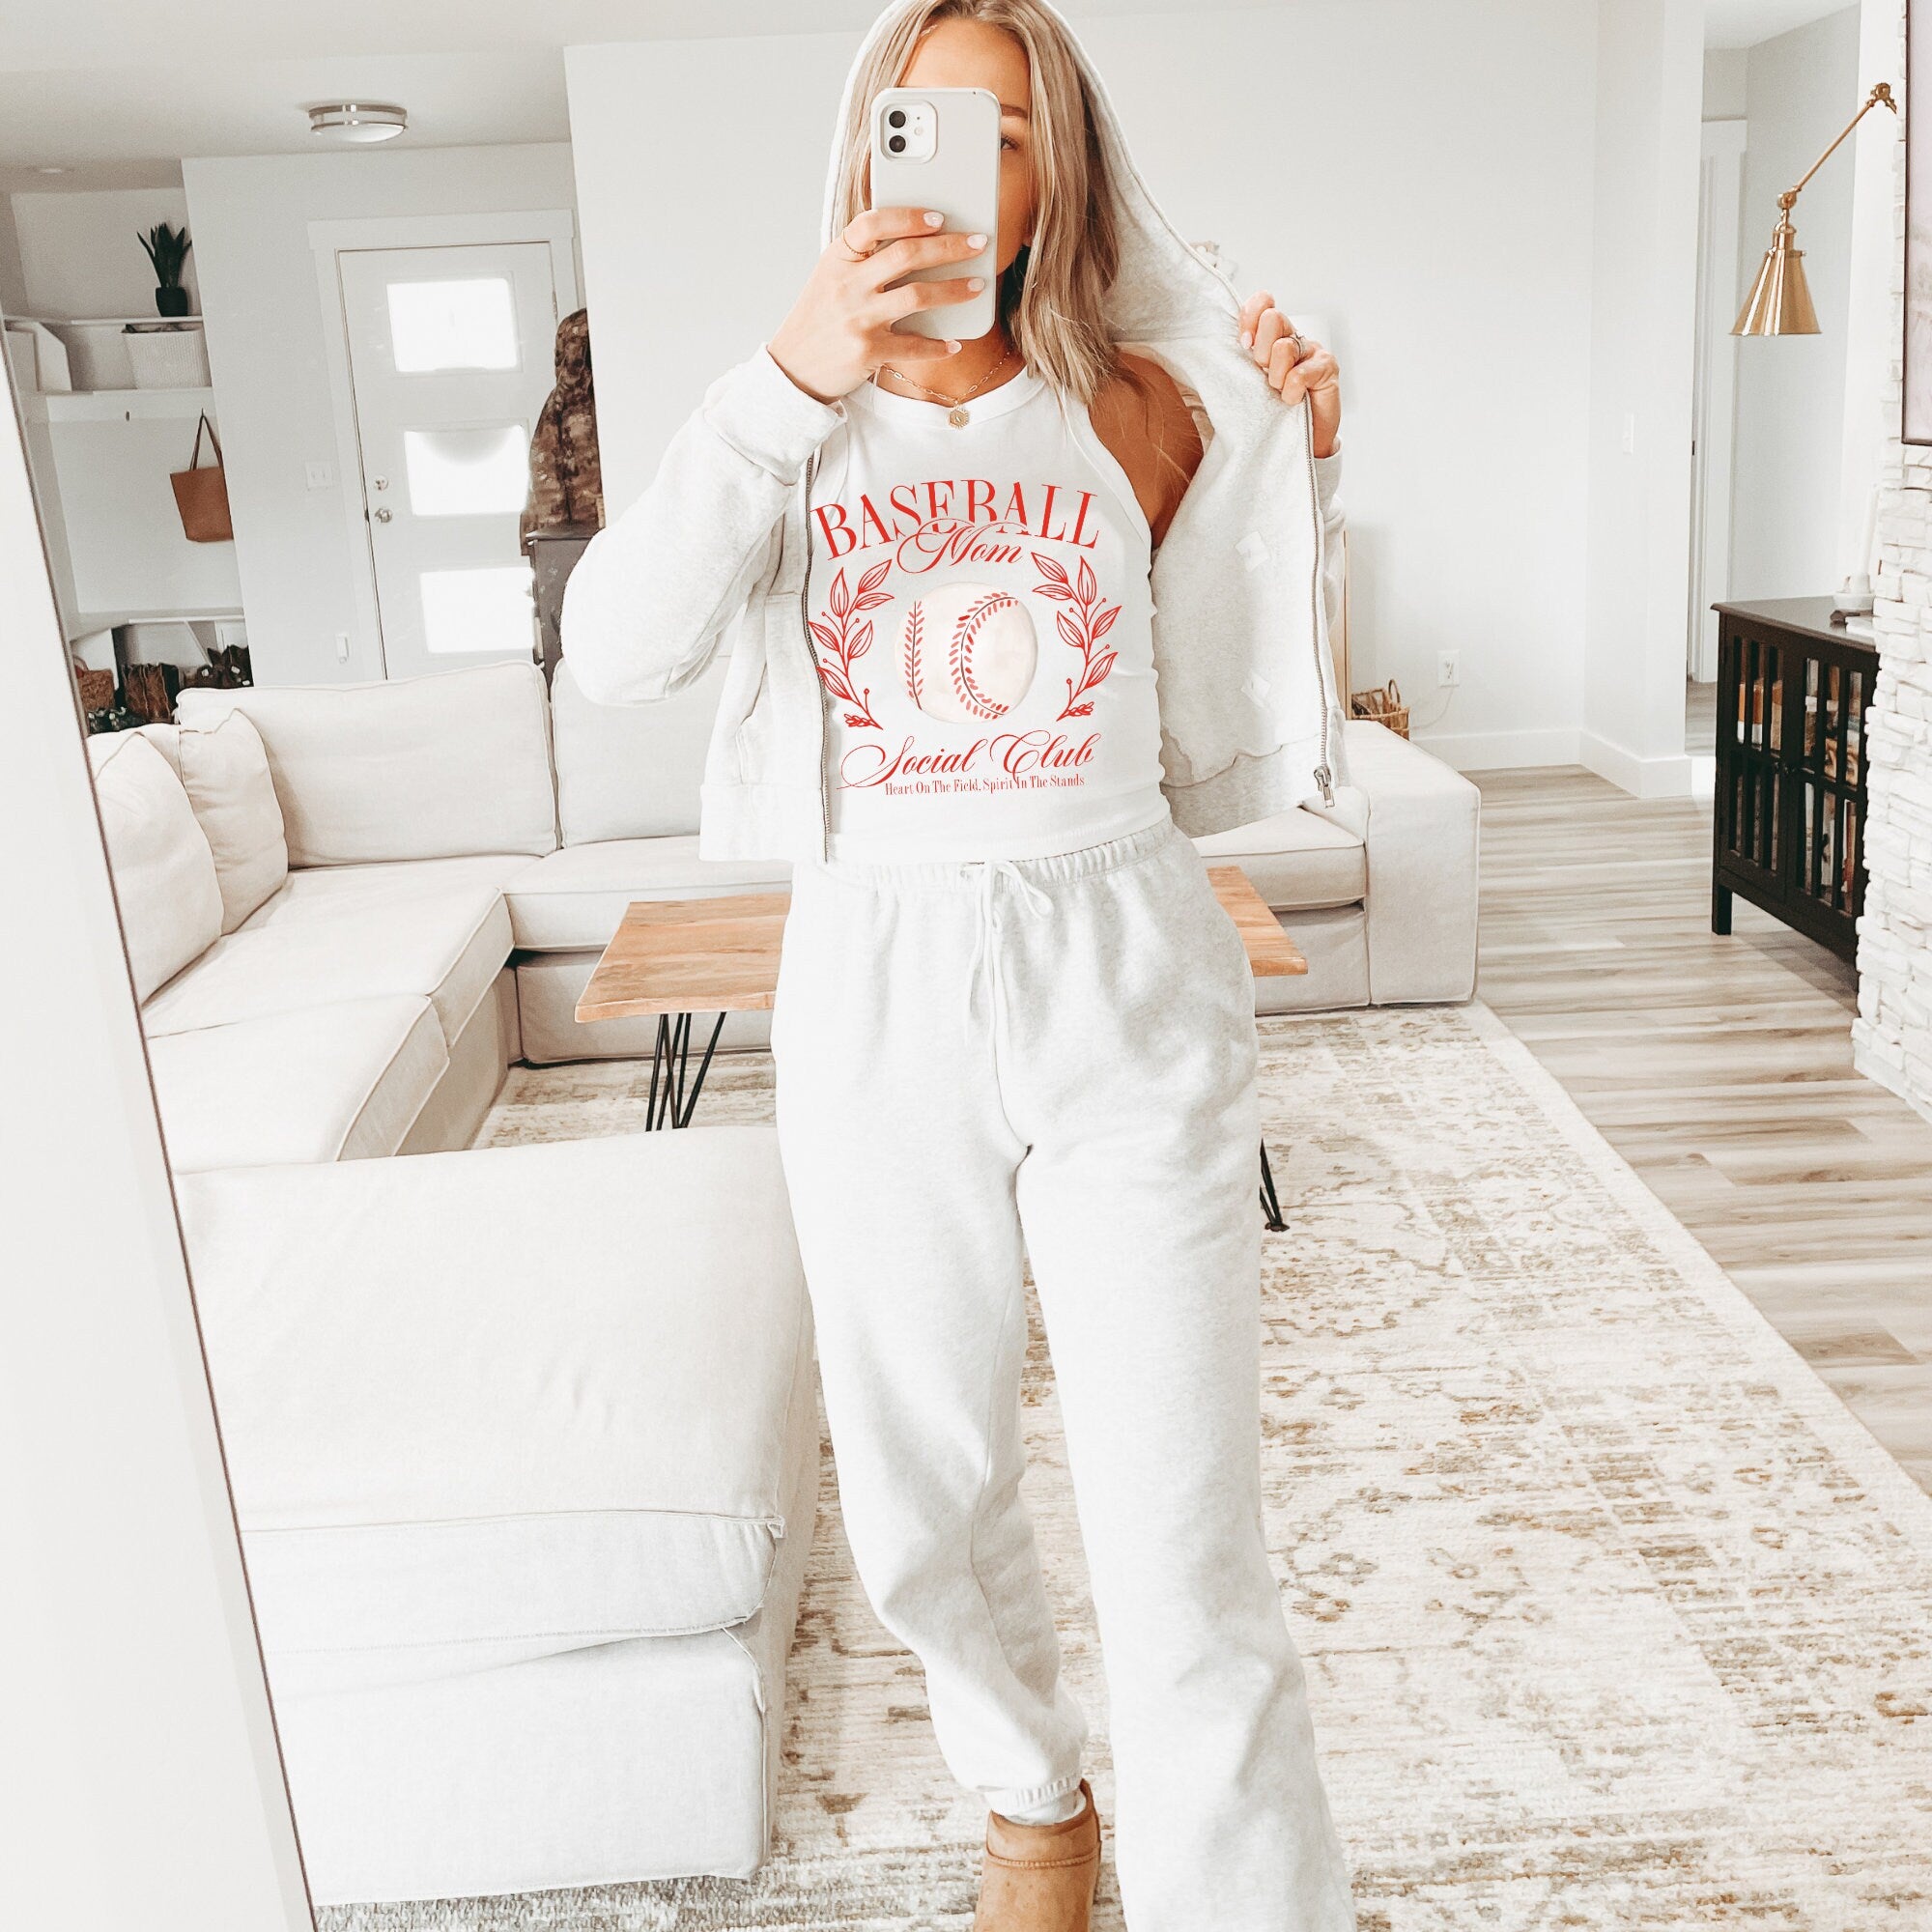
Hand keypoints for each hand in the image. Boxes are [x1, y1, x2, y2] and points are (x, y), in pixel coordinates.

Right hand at [768, 207, 987, 403]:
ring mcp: (858, 319)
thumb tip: (917, 240)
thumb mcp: (831, 278)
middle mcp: (848, 285)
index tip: (938, 217)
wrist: (793, 368)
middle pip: (906, 255)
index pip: (872, 224)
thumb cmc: (820, 318)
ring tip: (977, 286)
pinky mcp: (868, 352)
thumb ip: (863, 259)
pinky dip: (938, 345)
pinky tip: (954, 342)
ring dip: (954, 290)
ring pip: (917, 296)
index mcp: (838, 259)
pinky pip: (914, 346)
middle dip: (950, 247)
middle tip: (979, 243)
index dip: (908, 217)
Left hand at [1237, 291, 1340, 459]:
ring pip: (1283, 347)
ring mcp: (1312, 350)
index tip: (1244, 344)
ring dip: (1276, 377)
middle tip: (1264, 376)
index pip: (1263, 304)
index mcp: (1272, 336)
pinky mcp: (1327, 367)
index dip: (1250, 317)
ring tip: (1279, 392)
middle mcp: (1293, 337)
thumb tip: (1214, 345)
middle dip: (1261, 352)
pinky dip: (1291, 392)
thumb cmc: (1271, 413)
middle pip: (1272, 319)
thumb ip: (1238, 361)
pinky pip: (1299, 374)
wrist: (1298, 442)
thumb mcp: (1248, 383)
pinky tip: (1293, 401)